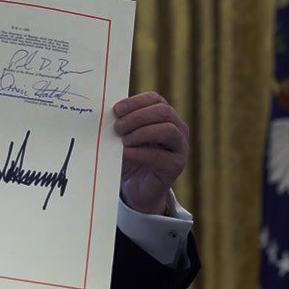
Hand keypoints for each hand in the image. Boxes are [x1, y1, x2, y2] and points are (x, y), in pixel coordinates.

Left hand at [113, 92, 188, 214]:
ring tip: (123, 141)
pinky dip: (140, 152)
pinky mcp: (176, 166)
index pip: (156, 100)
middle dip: (137, 117)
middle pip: (163, 112)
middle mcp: (178, 129)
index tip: (116, 110)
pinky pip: (160, 155)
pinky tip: (126, 153)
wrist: (136, 188)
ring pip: (167, 130)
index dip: (136, 102)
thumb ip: (122, 124)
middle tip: (117, 127)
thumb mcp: (125, 137)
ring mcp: (180, 147)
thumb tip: (108, 113)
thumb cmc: (130, 158)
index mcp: (166, 117)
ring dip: (142, 133)